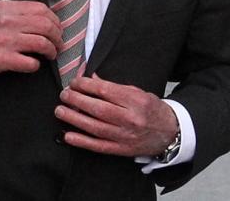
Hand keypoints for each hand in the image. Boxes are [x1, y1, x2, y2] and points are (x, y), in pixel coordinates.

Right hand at [0, 0, 62, 79]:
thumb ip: (15, 14)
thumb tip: (42, 20)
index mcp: (6, 8)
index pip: (41, 9)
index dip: (55, 20)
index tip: (57, 29)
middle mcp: (6, 21)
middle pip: (46, 25)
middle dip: (58, 36)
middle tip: (59, 44)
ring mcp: (3, 40)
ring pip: (41, 42)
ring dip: (51, 51)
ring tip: (51, 55)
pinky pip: (29, 63)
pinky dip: (35, 66)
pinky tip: (32, 65)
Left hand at [54, 73, 178, 156]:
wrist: (169, 133)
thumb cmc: (151, 109)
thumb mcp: (137, 91)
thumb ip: (114, 86)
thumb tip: (92, 79)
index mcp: (135, 100)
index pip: (105, 90)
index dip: (86, 85)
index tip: (74, 82)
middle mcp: (130, 118)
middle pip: (98, 108)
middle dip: (77, 100)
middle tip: (64, 94)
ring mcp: (124, 136)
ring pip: (95, 127)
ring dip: (74, 118)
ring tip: (60, 110)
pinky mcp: (121, 150)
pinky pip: (98, 146)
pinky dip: (81, 141)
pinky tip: (68, 135)